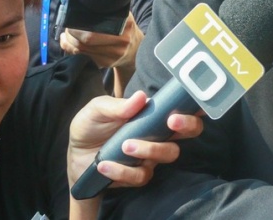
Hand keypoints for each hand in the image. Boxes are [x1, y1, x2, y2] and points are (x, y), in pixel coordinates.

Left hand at [60, 13, 142, 69]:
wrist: (135, 48)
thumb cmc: (124, 27)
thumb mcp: (122, 14)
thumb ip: (107, 9)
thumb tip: (83, 3)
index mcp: (125, 25)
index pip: (93, 31)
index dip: (77, 27)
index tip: (70, 21)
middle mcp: (122, 41)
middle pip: (86, 41)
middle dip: (70, 35)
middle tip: (67, 28)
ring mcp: (114, 55)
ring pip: (82, 50)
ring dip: (69, 43)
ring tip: (66, 35)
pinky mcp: (106, 64)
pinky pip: (84, 57)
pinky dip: (73, 50)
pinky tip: (70, 44)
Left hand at [67, 90, 203, 189]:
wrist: (75, 155)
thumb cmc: (91, 126)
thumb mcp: (97, 110)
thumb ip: (117, 105)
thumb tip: (141, 97)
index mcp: (153, 113)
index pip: (184, 107)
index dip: (197, 105)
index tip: (196, 103)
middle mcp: (159, 133)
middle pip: (191, 131)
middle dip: (187, 126)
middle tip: (171, 121)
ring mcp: (151, 155)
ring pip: (169, 154)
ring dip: (150, 149)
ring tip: (125, 146)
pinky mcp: (138, 174)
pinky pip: (141, 175)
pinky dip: (122, 170)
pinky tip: (104, 164)